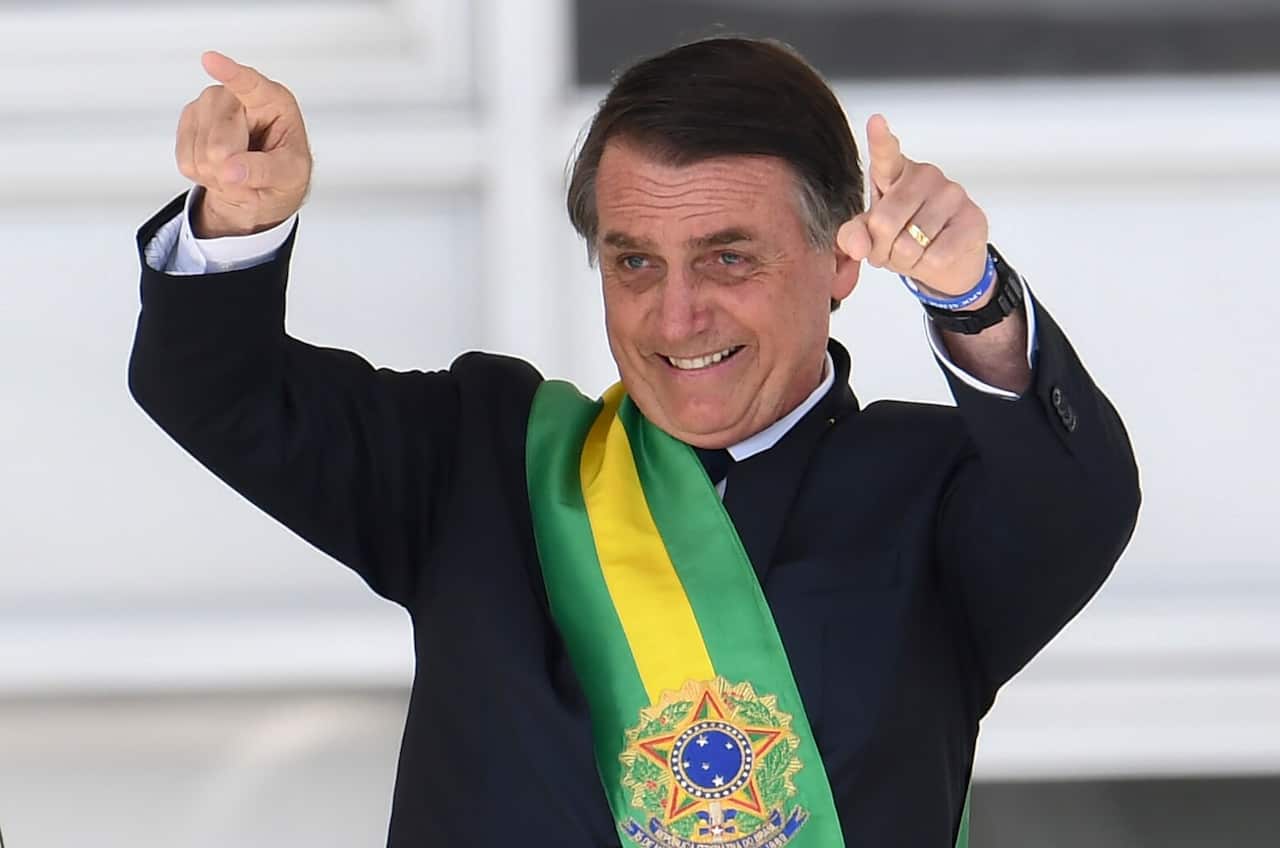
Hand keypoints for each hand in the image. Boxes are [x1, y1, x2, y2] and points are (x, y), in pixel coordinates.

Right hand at [176, 51, 312, 237]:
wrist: (264, 184)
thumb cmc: (285, 170)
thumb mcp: (292, 174)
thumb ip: (266, 171)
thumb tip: (230, 170)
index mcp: (273, 101)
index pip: (249, 84)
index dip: (229, 73)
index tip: (210, 59)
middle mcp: (237, 96)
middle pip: (218, 143)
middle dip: (231, 169)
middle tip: (252, 174)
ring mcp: (209, 105)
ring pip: (199, 153)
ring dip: (219, 175)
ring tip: (239, 171)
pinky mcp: (189, 121)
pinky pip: (186, 160)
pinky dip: (204, 175)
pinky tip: (221, 169)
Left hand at [837, 115, 988, 297]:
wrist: (949, 262)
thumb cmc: (905, 238)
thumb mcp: (871, 235)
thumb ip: (854, 236)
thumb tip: (858, 247)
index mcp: (895, 173)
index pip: (885, 154)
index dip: (880, 140)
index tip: (876, 122)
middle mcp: (925, 176)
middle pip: (884, 222)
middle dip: (881, 250)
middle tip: (891, 251)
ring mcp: (952, 194)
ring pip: (909, 245)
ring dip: (905, 262)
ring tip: (915, 253)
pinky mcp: (972, 220)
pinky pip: (935, 257)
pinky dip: (927, 268)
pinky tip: (934, 257)